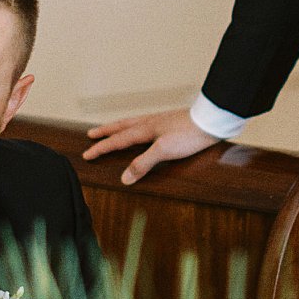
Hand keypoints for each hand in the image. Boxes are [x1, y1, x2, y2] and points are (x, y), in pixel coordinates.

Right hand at [84, 108, 220, 184]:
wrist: (212, 121)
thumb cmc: (189, 135)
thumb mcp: (164, 151)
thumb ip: (143, 163)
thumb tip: (124, 177)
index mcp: (144, 129)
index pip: (117, 140)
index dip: (101, 148)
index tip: (86, 154)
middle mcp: (149, 123)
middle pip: (121, 127)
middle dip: (105, 132)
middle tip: (91, 134)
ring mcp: (160, 121)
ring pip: (132, 123)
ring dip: (119, 128)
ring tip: (112, 129)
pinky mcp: (170, 123)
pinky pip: (145, 124)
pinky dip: (135, 127)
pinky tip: (143, 130)